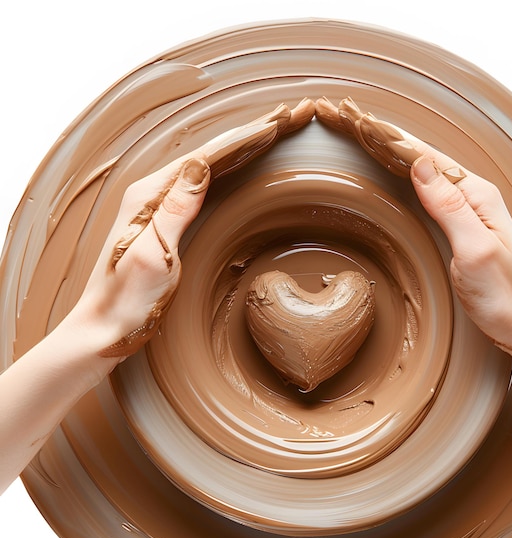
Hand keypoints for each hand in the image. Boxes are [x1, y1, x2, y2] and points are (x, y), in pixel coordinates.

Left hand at [73, 99, 314, 361]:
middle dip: (250, 135)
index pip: (207, 156)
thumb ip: (175, 209)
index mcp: (150, 196)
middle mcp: (153, 193)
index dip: (245, 138)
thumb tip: (200, 164)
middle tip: (288, 118)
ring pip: (209, 166)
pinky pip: (205, 186)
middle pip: (210, 155)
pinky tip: (243, 167)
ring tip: (274, 132)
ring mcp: (159, 206)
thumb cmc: (127, 300)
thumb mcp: (155, 256)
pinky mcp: (166, 222)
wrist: (104, 329)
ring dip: (242, 148)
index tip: (279, 122)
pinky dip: (230, 171)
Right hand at [316, 97, 511, 354]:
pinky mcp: (459, 229)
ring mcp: (467, 213)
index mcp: (477, 195)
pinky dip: (407, 182)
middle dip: (392, 142)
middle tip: (356, 125)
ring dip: (397, 158)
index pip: (428, 158)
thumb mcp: (474, 249)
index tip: (363, 123)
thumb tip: (421, 163)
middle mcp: (473, 197)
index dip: (395, 140)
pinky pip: (428, 197)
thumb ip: (449, 206)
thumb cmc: (502, 293)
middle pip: (426, 161)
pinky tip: (394, 180)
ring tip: (369, 142)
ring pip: (426, 176)